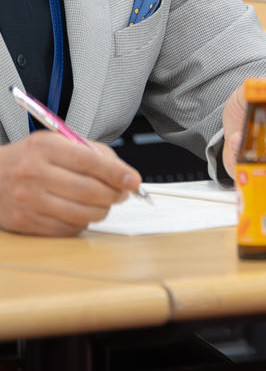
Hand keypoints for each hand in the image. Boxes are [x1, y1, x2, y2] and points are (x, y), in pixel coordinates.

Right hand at [0, 133, 139, 235]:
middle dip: (115, 195)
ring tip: (104, 204)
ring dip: (102, 211)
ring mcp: (27, 201)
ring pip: (81, 213)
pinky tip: (81, 213)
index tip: (134, 181)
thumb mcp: (57, 142)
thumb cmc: (30, 158)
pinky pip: (66, 229)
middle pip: (89, 190)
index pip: (90, 162)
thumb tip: (124, 174)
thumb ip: (92, 152)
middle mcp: (34, 174)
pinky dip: (82, 223)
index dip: (118, 173)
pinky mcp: (24, 222)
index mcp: (45, 148)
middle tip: (123, 194)